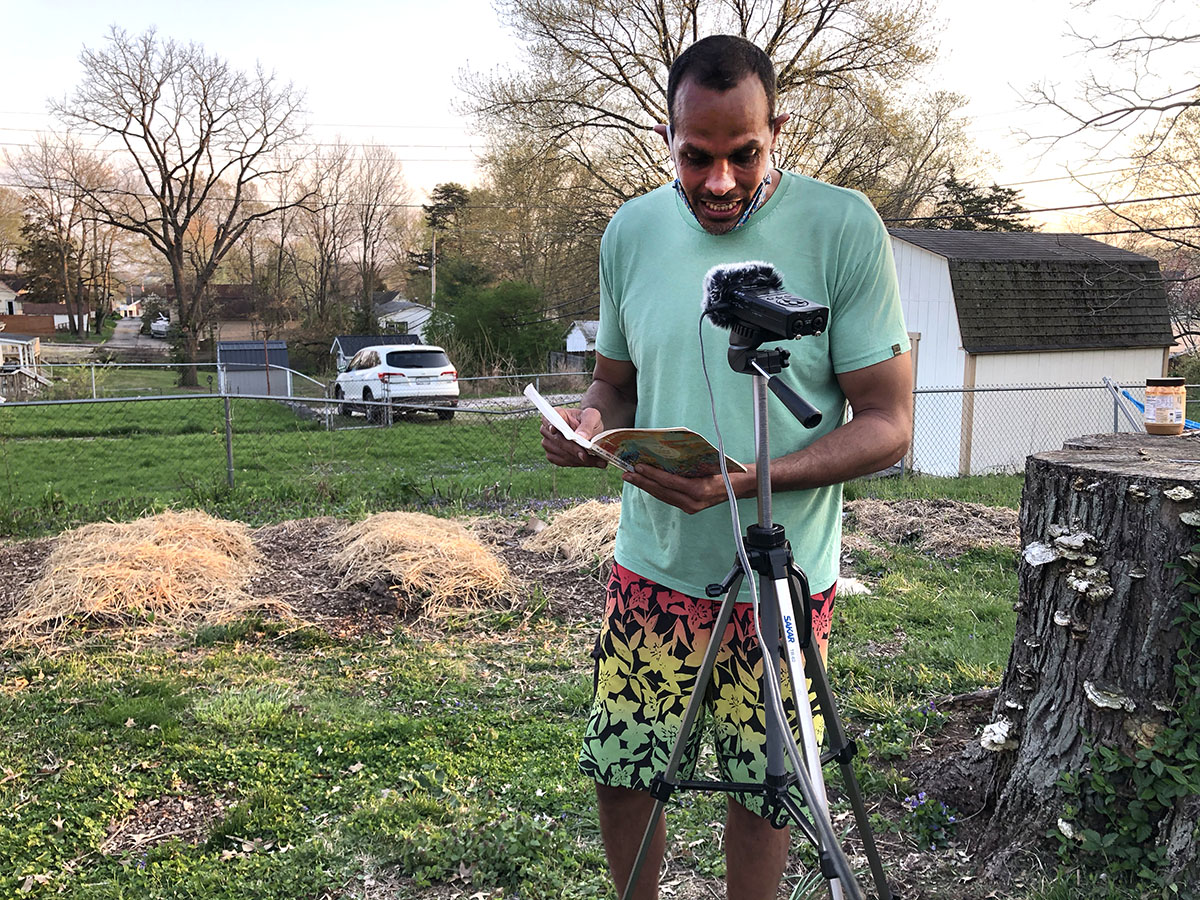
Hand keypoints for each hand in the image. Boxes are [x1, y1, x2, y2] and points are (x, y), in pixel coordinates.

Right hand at [540, 406, 608, 467]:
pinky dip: (579, 463)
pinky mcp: (553, 456)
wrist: (591, 430)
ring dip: (579, 460)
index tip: (557, 432)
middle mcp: (548, 430)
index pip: (548, 420)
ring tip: (598, 460)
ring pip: (561, 454)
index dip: (551, 427)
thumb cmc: (589, 419)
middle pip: (557, 441)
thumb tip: (580, 436)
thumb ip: (587, 424)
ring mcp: (549, 444)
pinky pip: (564, 462)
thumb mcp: (592, 416)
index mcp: (555, 414)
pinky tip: (592, 462)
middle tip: (586, 456)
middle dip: (573, 450)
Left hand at [623, 464, 756, 513]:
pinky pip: (669, 498)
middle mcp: (693, 502)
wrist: (742, 486)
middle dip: (642, 482)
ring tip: (631, 478)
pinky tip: (646, 483)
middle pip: (662, 492)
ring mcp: (691, 508)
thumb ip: (689, 462)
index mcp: (699, 490)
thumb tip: (665, 453)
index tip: (638, 467)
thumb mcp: (710, 462)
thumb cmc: (727, 470)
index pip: (670, 482)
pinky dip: (657, 490)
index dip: (652, 475)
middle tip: (626, 474)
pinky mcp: (690, 509)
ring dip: (646, 487)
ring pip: (663, 496)